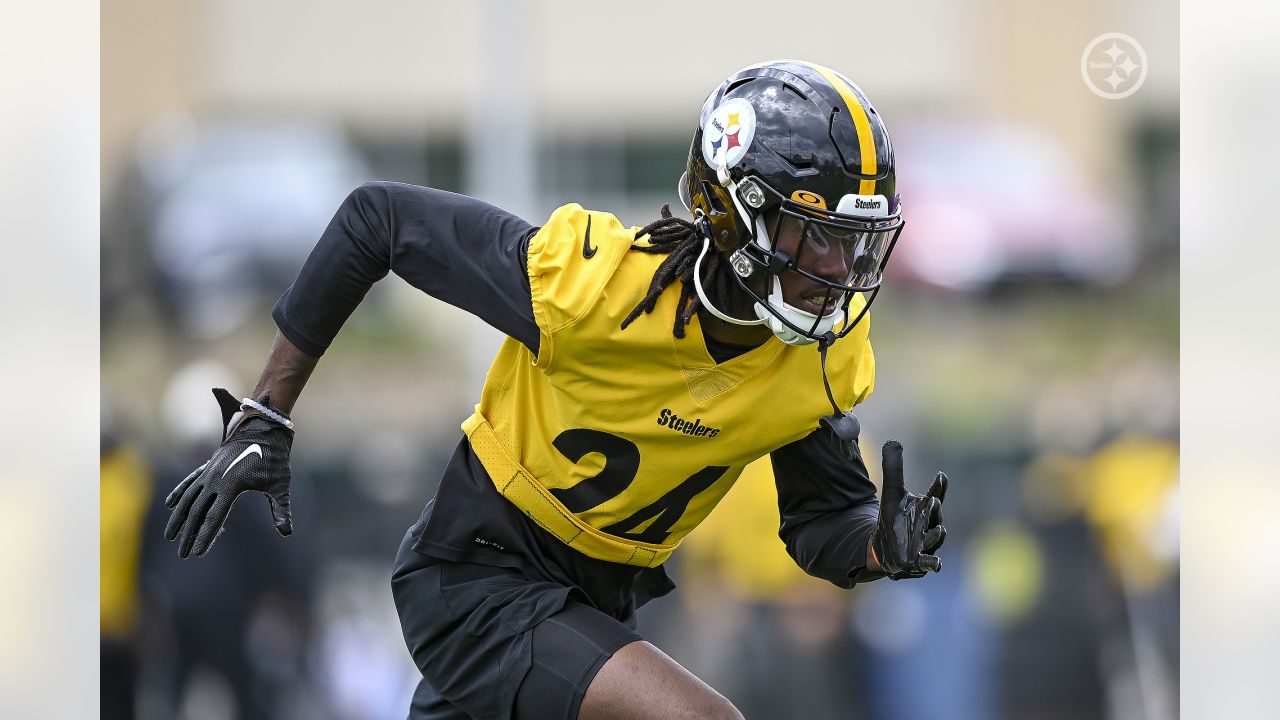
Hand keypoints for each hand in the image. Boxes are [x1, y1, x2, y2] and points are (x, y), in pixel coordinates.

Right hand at [164, 388, 294, 557]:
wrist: (263, 428)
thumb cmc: (275, 458)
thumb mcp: (280, 484)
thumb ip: (281, 508)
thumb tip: (286, 531)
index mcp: (231, 486)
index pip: (215, 517)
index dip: (206, 536)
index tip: (198, 553)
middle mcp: (215, 480)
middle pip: (197, 512)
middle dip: (189, 535)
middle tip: (183, 555)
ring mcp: (209, 473)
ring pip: (188, 498)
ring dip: (179, 518)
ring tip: (170, 537)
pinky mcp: (208, 467)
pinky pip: (189, 483)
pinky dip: (179, 494)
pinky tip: (171, 506)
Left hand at [868, 441, 947, 578]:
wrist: (886, 546)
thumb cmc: (895, 518)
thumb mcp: (892, 493)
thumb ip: (894, 469)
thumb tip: (892, 441)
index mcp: (925, 508)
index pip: (936, 494)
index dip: (939, 487)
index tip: (941, 476)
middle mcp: (930, 525)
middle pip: (936, 517)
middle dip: (935, 511)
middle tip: (932, 502)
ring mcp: (926, 543)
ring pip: (935, 538)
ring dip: (937, 535)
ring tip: (938, 530)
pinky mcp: (919, 560)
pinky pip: (929, 563)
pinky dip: (934, 564)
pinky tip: (937, 565)